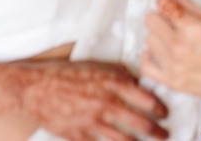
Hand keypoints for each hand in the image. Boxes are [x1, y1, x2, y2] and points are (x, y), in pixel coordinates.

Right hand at [19, 61, 167, 140]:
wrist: (35, 88)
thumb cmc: (65, 74)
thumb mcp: (96, 66)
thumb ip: (119, 74)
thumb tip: (137, 82)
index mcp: (111, 83)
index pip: (146, 99)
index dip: (160, 109)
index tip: (165, 113)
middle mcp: (105, 103)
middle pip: (140, 123)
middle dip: (157, 131)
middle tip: (164, 134)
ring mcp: (92, 121)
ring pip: (124, 139)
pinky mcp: (78, 135)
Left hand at [141, 0, 200, 113]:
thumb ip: (192, 6)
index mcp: (195, 29)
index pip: (163, 5)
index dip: (167, 2)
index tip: (171, 4)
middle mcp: (182, 47)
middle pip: (151, 21)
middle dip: (161, 17)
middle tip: (173, 22)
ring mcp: (176, 67)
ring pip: (149, 40)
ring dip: (159, 37)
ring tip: (173, 39)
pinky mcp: (174, 83)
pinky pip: (145, 66)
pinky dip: (150, 58)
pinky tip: (162, 54)